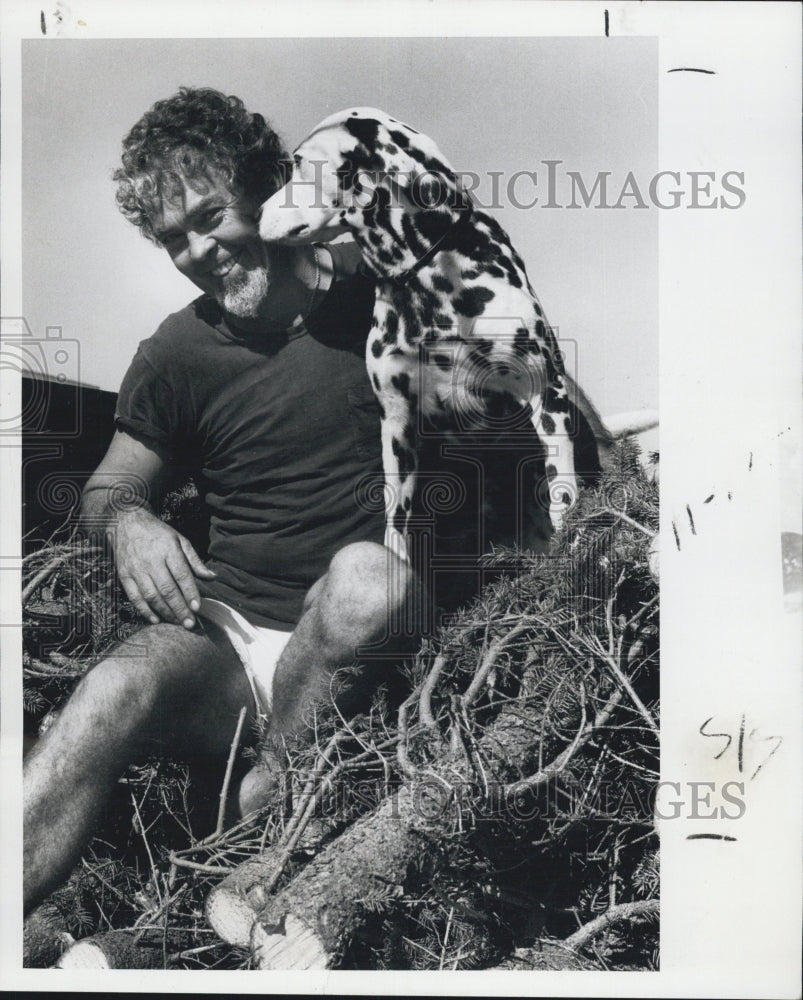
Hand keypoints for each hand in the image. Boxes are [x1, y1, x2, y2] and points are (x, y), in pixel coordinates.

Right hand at [110, 507, 215, 628]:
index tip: (198, 608)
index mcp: (168, 550)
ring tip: (177, 623)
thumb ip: (195, 561)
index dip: (190, 593)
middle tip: (190, 623)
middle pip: (167, 589)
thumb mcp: (180, 540)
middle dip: (180, 608)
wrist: (127, 523)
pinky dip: (144, 610)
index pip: (182, 575)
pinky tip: (156, 620)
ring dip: (165, 612)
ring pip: (151, 595)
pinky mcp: (124, 575)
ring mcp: (136, 569)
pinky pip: (134, 597)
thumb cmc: (158, 534)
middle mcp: (151, 560)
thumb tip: (213, 578)